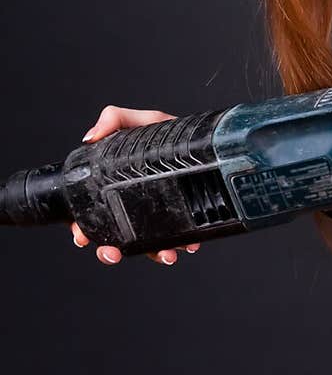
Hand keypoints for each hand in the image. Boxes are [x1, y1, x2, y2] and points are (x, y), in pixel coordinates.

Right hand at [69, 105, 201, 265]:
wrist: (207, 140)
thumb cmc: (169, 132)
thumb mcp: (143, 122)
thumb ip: (116, 119)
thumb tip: (90, 137)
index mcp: (115, 185)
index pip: (91, 210)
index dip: (82, 226)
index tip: (82, 235)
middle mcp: (133, 204)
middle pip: (111, 236)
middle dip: (108, 250)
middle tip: (112, 252)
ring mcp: (156, 215)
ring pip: (144, 246)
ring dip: (149, 255)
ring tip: (160, 255)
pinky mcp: (178, 222)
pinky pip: (175, 240)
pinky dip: (178, 245)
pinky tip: (185, 245)